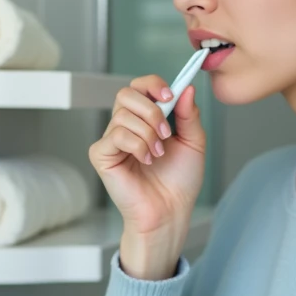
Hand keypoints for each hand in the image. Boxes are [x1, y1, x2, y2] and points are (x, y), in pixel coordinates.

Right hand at [89, 76, 205, 279]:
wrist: (170, 210)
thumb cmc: (179, 181)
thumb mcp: (193, 142)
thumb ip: (189, 114)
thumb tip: (186, 88)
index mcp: (145, 118)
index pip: (140, 87)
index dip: (153, 85)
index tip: (170, 95)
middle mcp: (125, 125)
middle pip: (126, 94)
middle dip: (151, 110)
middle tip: (166, 133)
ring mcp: (111, 139)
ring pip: (123, 116)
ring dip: (148, 134)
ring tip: (158, 154)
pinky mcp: (101, 154)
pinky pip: (117, 135)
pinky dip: (137, 146)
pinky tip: (146, 161)